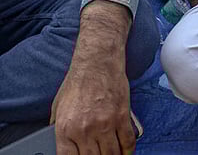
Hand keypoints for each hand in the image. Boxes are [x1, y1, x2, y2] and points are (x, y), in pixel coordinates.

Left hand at [52, 1, 133, 154]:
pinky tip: (125, 152)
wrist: (97, 62)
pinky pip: (128, 142)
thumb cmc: (78, 81)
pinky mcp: (122, 117)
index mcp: (65, 129)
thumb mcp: (58, 107)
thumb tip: (60, 143)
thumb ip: (57, 127)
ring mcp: (105, 124)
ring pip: (111, 154)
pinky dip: (128, 151)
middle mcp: (85, 130)